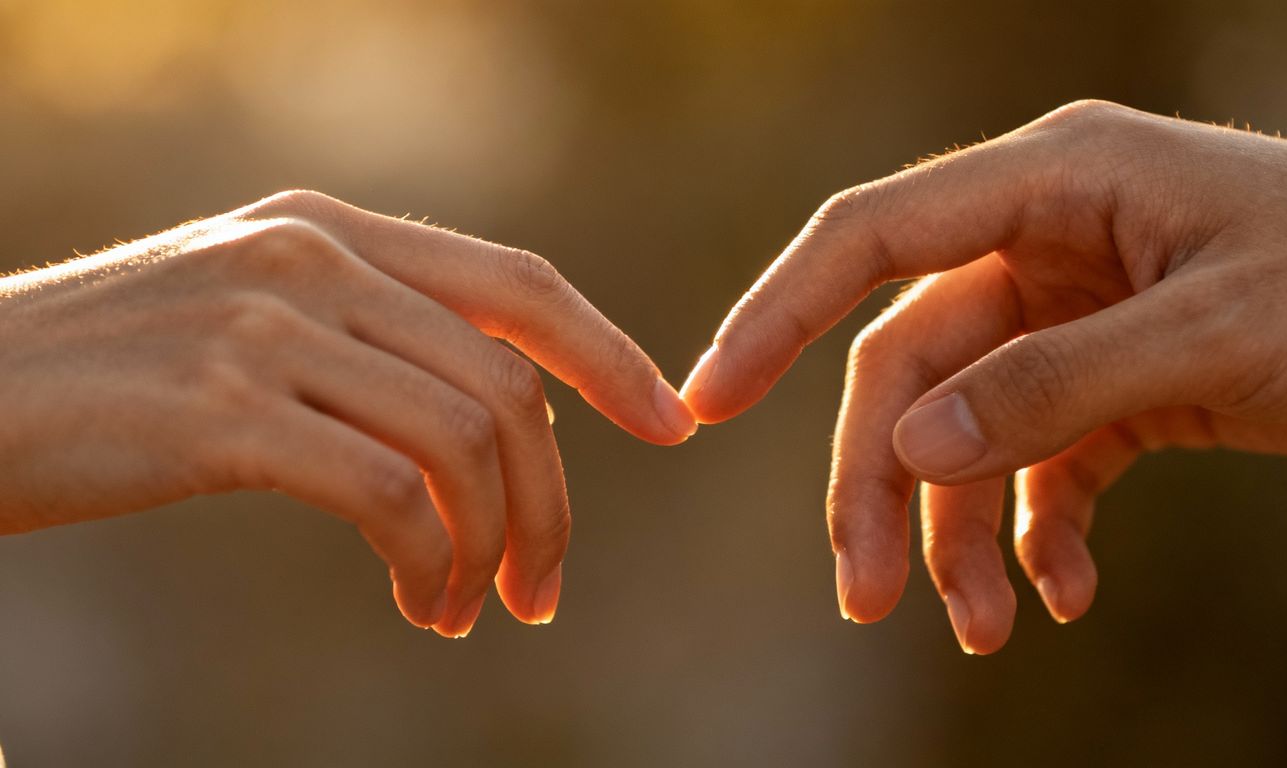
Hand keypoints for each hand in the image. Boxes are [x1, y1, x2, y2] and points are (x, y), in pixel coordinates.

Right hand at [0, 190, 696, 636]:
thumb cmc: (114, 379)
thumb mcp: (253, 321)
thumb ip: (375, 341)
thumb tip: (505, 411)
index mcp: (330, 231)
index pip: (518, 283)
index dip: (610, 355)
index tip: (670, 422)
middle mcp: (309, 260)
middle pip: (506, 384)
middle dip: (552, 498)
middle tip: (542, 588)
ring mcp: (264, 328)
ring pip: (462, 441)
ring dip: (492, 543)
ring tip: (468, 609)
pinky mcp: (221, 410)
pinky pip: (388, 494)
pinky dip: (428, 561)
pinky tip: (419, 602)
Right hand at [681, 100, 1286, 652]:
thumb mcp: (1214, 335)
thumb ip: (1052, 386)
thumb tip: (906, 451)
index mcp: (1054, 182)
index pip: (872, 241)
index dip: (774, 316)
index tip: (705, 403)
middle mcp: (1047, 239)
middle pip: (911, 364)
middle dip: (883, 484)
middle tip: (868, 601)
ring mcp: (1078, 308)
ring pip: (968, 425)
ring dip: (961, 529)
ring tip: (981, 630)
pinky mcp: (1119, 375)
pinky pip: (1042, 457)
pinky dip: (1041, 530)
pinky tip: (1068, 593)